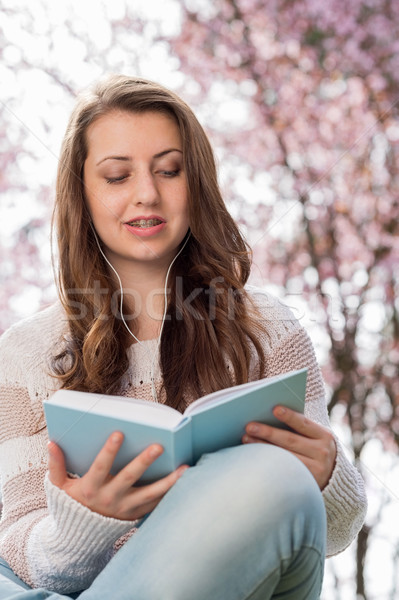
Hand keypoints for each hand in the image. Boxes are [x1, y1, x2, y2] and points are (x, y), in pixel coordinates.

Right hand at [48, 432, 188, 520]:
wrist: (80, 539)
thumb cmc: (71, 504)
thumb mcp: (58, 487)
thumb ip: (56, 466)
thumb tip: (51, 443)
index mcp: (90, 488)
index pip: (101, 466)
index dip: (109, 450)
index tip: (119, 432)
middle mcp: (109, 499)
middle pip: (129, 478)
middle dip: (144, 461)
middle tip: (158, 445)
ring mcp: (125, 509)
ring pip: (150, 494)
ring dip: (168, 481)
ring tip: (184, 467)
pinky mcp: (136, 515)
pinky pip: (156, 504)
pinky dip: (170, 493)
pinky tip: (184, 480)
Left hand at [242, 406, 336, 489]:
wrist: (332, 476)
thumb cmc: (314, 448)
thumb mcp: (314, 437)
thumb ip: (298, 427)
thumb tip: (268, 414)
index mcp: (325, 436)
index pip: (304, 423)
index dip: (289, 416)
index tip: (274, 409)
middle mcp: (322, 453)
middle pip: (290, 440)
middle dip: (268, 432)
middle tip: (249, 426)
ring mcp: (316, 470)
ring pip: (284, 456)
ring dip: (263, 446)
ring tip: (246, 438)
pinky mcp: (306, 483)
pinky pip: (283, 471)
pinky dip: (267, 462)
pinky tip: (254, 456)